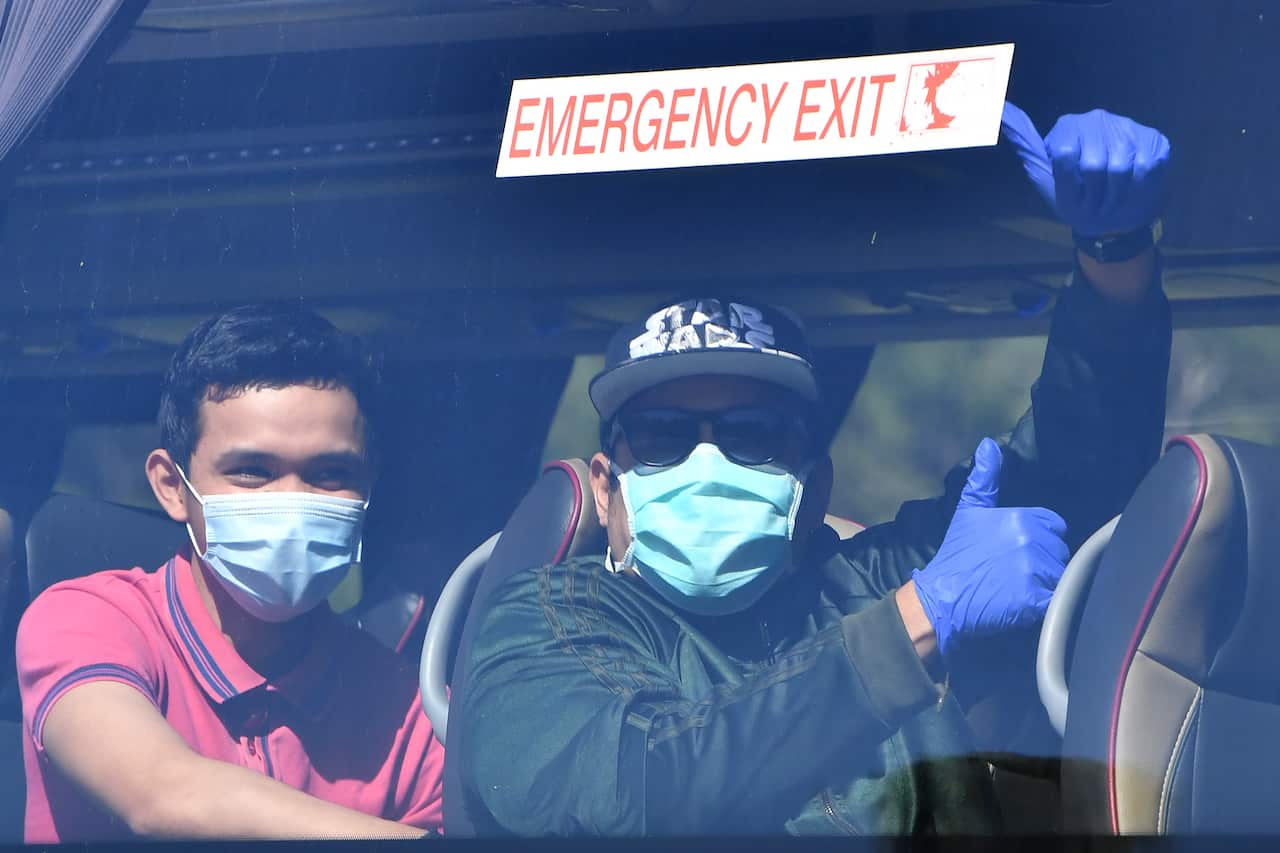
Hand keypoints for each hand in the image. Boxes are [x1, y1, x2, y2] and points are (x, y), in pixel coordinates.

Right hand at [911, 438, 1068, 658]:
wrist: (941, 597)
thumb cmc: (957, 554)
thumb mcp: (968, 511)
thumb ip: (984, 478)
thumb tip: (989, 445)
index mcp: (1022, 517)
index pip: (1055, 526)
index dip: (1040, 538)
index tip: (1019, 551)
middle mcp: (1032, 541)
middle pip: (1059, 551)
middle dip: (1043, 561)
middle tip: (1015, 572)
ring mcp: (1035, 571)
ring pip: (1059, 575)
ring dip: (1044, 583)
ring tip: (1018, 588)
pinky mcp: (1035, 600)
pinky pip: (1056, 598)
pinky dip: (1044, 602)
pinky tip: (1024, 602)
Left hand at [1001, 102, 1170, 236]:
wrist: (1115, 215)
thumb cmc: (1076, 197)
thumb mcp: (1045, 178)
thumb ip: (1027, 147)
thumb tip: (1000, 112)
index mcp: (1067, 127)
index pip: (1065, 156)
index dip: (1070, 186)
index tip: (1073, 198)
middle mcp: (1097, 119)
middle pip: (1094, 166)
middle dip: (1094, 196)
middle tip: (1095, 206)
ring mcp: (1127, 127)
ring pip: (1121, 169)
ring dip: (1115, 197)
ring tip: (1111, 203)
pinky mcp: (1154, 140)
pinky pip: (1146, 169)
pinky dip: (1137, 191)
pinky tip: (1131, 193)